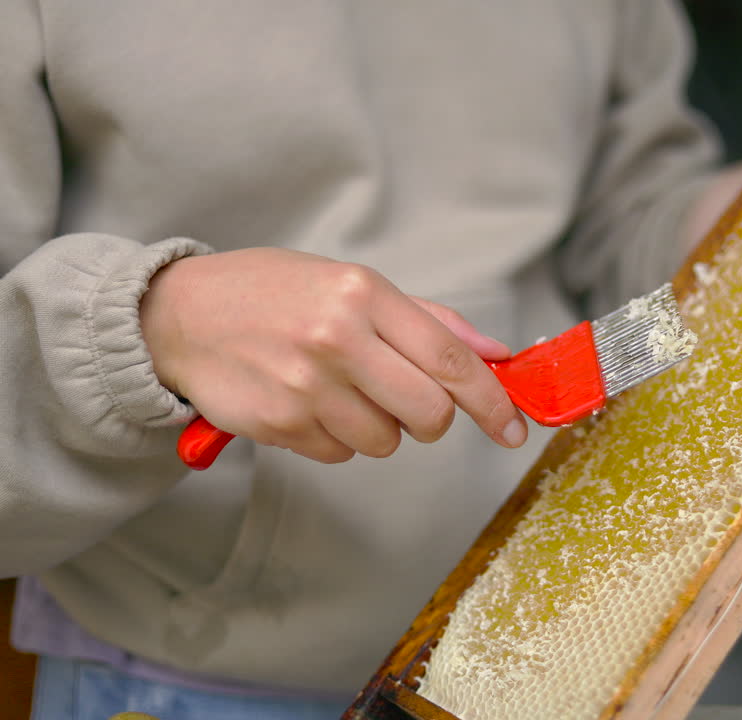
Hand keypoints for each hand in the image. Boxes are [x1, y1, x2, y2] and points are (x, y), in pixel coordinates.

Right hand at [140, 247, 527, 462]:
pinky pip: (342, 453)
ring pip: (387, 441)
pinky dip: (337, 437)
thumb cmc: (275, 294)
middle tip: (409, 402)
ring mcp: (305, 386)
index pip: (451, 360)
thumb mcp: (352, 285)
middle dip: (433, 420)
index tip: (514, 429)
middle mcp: (337, 339)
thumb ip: (429, 321)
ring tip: (341, 390)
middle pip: (430, 414)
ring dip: (379, 426)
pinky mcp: (279, 424)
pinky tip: (308, 402)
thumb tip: (495, 354)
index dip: (492, 402)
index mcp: (363, 295)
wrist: (178, 314)